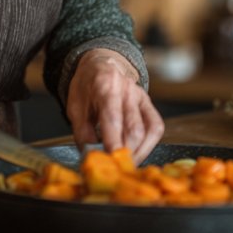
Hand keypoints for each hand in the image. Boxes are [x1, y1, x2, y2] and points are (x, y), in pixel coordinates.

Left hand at [67, 48, 163, 163]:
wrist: (100, 66)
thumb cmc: (86, 88)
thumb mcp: (75, 108)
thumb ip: (83, 134)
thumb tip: (93, 158)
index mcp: (104, 86)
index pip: (112, 117)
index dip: (113, 142)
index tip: (110, 161)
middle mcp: (127, 89)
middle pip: (134, 129)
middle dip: (125, 153)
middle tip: (114, 166)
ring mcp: (141, 95)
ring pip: (149, 130)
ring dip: (138, 152)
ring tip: (125, 161)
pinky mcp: (149, 103)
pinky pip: (156, 127)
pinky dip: (148, 144)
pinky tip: (137, 151)